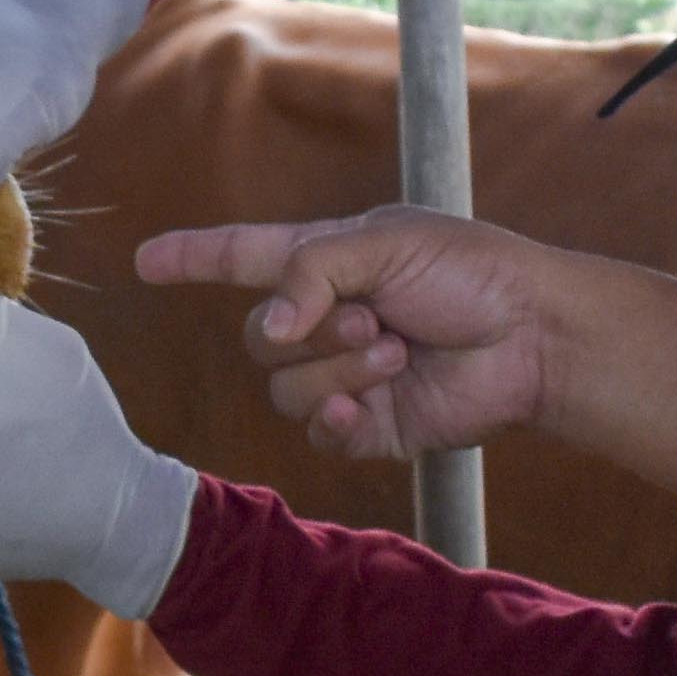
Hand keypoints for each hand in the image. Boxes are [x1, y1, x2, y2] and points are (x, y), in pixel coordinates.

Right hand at [137, 208, 571, 460]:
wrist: (531, 336)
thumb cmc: (469, 271)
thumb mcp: (383, 242)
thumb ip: (310, 272)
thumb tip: (267, 330)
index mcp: (323, 263)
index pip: (239, 258)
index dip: (192, 258)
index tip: (145, 261)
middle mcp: (324, 321)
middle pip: (257, 338)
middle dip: (309, 330)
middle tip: (375, 319)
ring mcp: (343, 377)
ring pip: (284, 389)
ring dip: (337, 369)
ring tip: (396, 351)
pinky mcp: (368, 425)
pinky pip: (315, 433)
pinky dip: (334, 416)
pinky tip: (364, 405)